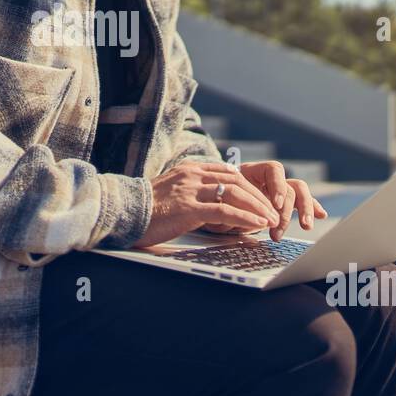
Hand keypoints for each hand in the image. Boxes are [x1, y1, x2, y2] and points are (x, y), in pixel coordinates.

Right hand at [133, 161, 282, 248]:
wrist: (122, 215)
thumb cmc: (144, 211)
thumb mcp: (170, 194)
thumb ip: (190, 193)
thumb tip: (211, 206)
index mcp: (188, 170)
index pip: (228, 172)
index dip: (249, 186)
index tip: (261, 199)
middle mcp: (191, 176)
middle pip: (236, 180)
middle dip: (258, 196)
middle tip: (273, 211)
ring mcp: (190, 190)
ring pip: (235, 193)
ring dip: (257, 207)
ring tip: (271, 219)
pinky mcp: (188, 208)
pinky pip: (225, 211)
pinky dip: (245, 218)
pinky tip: (256, 225)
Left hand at [199, 160, 326, 240]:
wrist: (212, 203)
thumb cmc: (214, 200)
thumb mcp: (217, 202)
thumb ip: (226, 207)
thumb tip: (230, 218)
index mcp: (253, 171)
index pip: (274, 169)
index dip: (278, 186)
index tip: (275, 204)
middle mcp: (269, 180)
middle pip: (289, 185)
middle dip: (289, 208)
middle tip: (280, 225)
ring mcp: (278, 191)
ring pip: (299, 194)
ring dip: (304, 210)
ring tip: (306, 226)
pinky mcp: (283, 204)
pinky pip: (302, 203)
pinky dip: (312, 208)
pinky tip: (322, 215)